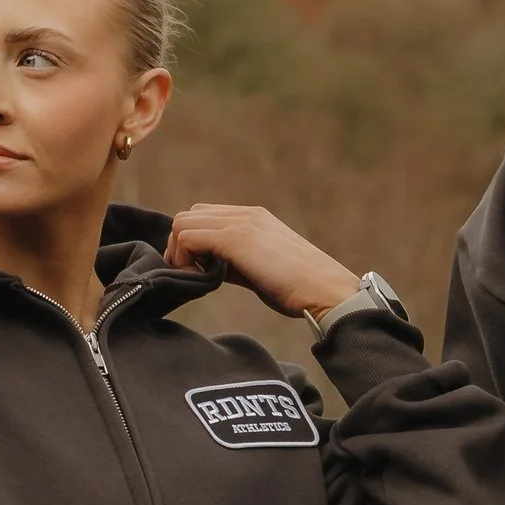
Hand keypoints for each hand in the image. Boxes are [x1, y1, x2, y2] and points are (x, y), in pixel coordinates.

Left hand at [165, 203, 358, 324]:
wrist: (325, 291)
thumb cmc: (299, 289)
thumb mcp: (260, 270)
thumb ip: (233, 264)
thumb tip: (206, 269)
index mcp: (254, 218)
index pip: (204, 217)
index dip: (192, 244)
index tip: (198, 271)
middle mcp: (245, 214)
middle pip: (189, 216)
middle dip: (180, 247)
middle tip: (191, 275)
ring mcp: (240, 223)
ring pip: (182, 224)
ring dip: (179, 253)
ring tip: (195, 278)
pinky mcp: (235, 238)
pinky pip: (188, 237)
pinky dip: (184, 259)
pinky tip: (199, 279)